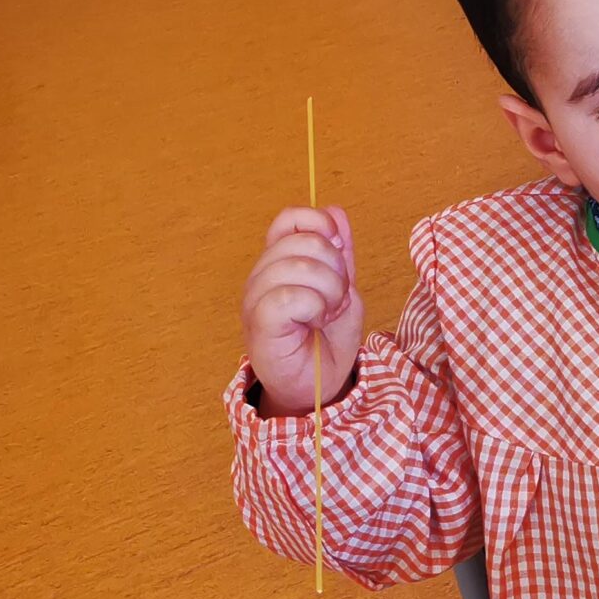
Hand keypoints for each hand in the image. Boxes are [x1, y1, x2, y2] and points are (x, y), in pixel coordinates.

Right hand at [242, 206, 363, 415]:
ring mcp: (255, 298)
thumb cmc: (326, 340)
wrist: (321, 385)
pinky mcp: (259, 322)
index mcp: (278, 262)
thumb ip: (340, 253)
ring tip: (325, 313)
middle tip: (335, 299)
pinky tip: (314, 322)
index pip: (290, 219)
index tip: (339, 255)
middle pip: (304, 241)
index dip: (320, 227)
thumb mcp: (343, 288)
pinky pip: (289, 296)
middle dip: (336, 269)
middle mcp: (261, 275)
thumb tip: (335, 213)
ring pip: (300, 267)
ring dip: (329, 292)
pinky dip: (314, 307)